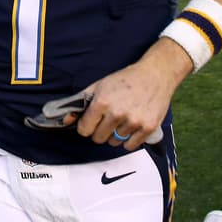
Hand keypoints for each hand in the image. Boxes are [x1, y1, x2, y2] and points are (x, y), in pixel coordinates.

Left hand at [72, 40, 190, 150]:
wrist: (155, 75)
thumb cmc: (126, 80)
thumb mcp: (100, 85)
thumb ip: (81, 102)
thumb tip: (66, 119)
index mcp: (102, 102)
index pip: (84, 129)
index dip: (86, 125)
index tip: (92, 121)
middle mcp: (117, 113)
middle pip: (98, 138)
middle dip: (100, 130)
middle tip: (108, 119)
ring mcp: (133, 122)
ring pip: (114, 142)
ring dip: (116, 134)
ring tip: (123, 118)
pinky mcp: (147, 128)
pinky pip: (130, 146)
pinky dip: (129, 139)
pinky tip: (131, 126)